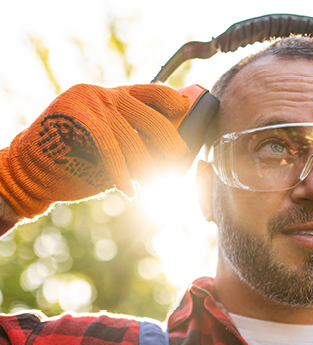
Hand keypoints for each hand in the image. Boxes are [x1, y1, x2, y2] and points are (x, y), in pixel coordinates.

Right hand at [0, 83, 188, 218]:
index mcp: (112, 96)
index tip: (184, 111)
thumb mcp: (111, 146)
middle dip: (168, 140)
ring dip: (146, 167)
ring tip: (151, 185)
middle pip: (149, 115)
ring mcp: (90, 105)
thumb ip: (135, 142)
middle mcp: (103, 95)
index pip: (150, 91)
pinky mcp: (78, 119)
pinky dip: (122, 173)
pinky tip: (129, 190)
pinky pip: (111, 149)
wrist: (32, 169)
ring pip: (132, 138)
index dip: (171, 100)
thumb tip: (172, 157)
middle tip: (178, 158)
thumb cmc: (76, 160)